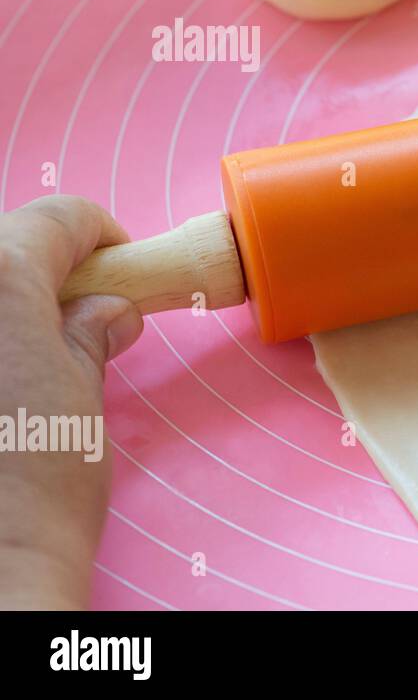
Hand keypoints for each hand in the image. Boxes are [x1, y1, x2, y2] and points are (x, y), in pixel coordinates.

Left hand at [0, 196, 142, 608]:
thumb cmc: (37, 486)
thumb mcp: (80, 395)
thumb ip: (88, 334)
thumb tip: (104, 314)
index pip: (56, 220)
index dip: (99, 236)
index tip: (118, 267)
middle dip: (39, 275)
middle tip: (77, 319)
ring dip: (2, 319)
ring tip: (23, 364)